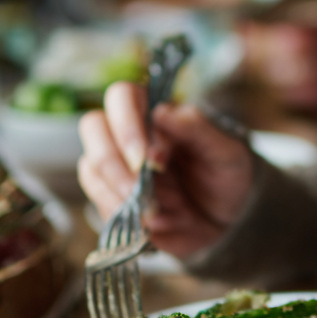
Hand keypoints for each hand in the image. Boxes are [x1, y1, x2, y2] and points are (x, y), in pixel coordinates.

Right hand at [78, 82, 254, 257]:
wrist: (225, 219)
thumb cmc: (225, 175)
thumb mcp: (224, 151)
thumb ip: (196, 129)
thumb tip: (161, 111)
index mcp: (155, 110)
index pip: (122, 96)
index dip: (128, 126)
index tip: (149, 159)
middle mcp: (127, 132)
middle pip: (93, 127)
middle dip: (113, 162)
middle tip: (140, 191)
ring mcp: (115, 164)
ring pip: (91, 167)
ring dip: (120, 193)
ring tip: (157, 211)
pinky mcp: (110, 195)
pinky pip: (97, 201)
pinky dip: (120, 214)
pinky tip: (148, 221)